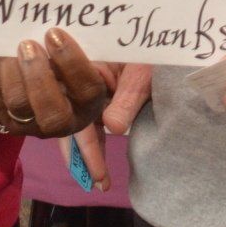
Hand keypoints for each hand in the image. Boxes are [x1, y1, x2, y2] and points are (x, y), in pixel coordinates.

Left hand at [0, 28, 108, 137]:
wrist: (43, 53)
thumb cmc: (82, 52)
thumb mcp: (112, 58)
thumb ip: (122, 76)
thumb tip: (115, 123)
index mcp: (90, 105)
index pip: (87, 91)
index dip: (72, 63)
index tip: (55, 33)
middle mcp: (60, 122)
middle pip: (51, 114)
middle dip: (39, 78)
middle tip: (29, 44)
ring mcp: (26, 122)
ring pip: (16, 106)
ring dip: (11, 72)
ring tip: (11, 43)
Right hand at [68, 63, 153, 189]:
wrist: (157, 42)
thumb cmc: (148, 52)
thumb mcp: (141, 74)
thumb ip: (127, 99)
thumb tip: (112, 129)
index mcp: (81, 68)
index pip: (76, 113)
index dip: (86, 147)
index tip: (98, 174)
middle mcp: (74, 79)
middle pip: (68, 123)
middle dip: (80, 156)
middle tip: (95, 184)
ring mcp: (81, 87)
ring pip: (73, 124)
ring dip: (83, 152)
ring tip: (96, 180)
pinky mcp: (90, 94)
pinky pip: (83, 120)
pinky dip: (90, 141)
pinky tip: (96, 160)